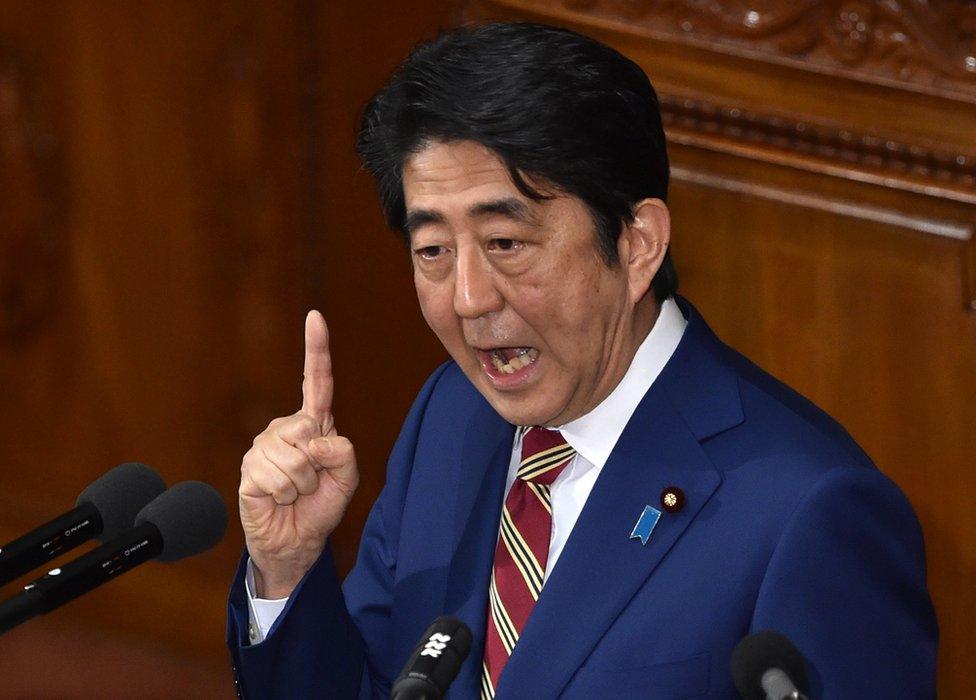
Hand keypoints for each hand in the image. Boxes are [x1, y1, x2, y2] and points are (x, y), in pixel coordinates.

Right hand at [238, 310, 358, 598]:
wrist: (295, 542)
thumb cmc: (320, 506)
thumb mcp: (347, 478)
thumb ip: (342, 452)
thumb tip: (312, 441)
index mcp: (313, 425)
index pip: (317, 381)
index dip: (316, 349)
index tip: (315, 317)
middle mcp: (287, 430)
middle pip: (309, 430)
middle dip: (319, 466)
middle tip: (312, 484)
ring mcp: (264, 447)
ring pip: (294, 457)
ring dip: (301, 483)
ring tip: (294, 493)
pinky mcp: (249, 468)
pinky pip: (275, 475)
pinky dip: (284, 493)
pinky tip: (278, 499)